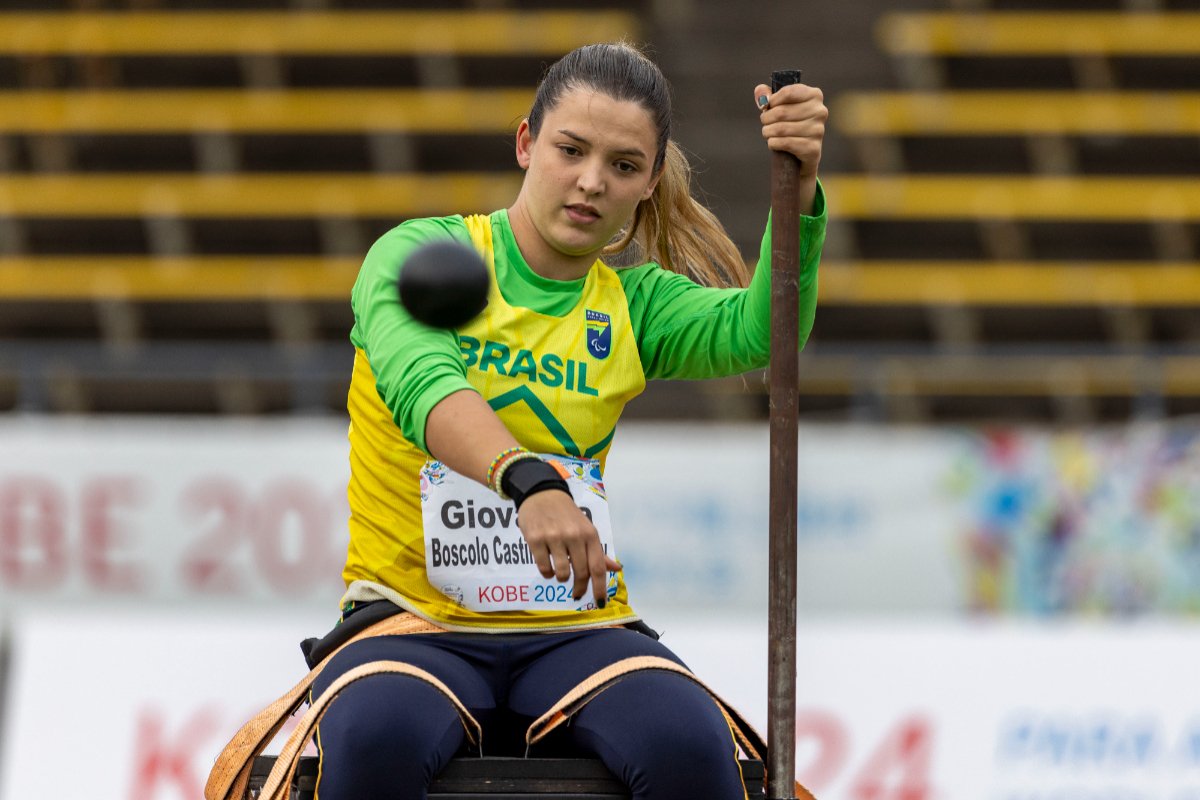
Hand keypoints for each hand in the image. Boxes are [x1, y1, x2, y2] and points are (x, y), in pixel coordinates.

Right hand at [517, 489, 621, 607]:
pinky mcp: (536, 539)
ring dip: (561, 579)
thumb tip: (617, 569)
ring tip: (560, 573)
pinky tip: (548, 567)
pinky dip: (547, 573)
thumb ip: (598, 552)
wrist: (542, 493)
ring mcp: (555, 537)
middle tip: (577, 593)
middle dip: (580, 588)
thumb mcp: (586, 529)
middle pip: (581, 573)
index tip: (600, 602)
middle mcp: (574, 536)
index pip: (598, 567)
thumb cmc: (566, 514)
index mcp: (590, 534)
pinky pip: (544, 567)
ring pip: (562, 573)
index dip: (600, 588)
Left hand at [754, 82, 826, 179]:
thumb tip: (760, 92)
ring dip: (768, 131)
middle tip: (765, 123)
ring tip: (767, 132)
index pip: (788, 93)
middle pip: (781, 112)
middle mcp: (820, 111)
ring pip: (781, 129)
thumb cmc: (791, 124)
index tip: (768, 106)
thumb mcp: (780, 106)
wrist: (803, 153)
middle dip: (767, 118)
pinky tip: (772, 143)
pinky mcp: (813, 148)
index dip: (772, 101)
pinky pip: (785, 143)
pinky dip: (773, 143)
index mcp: (815, 95)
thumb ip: (768, 96)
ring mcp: (818, 130)